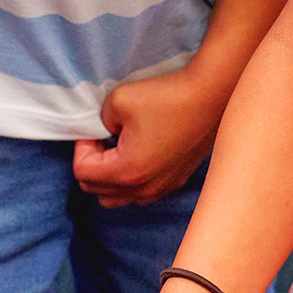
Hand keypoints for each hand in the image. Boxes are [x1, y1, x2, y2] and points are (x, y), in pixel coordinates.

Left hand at [72, 67, 220, 208]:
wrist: (211, 95)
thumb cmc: (167, 97)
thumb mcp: (117, 100)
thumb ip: (99, 120)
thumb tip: (103, 132)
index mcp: (126, 172)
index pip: (82, 172)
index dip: (81, 147)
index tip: (94, 130)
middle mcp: (142, 189)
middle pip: (95, 190)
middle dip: (91, 164)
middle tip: (102, 139)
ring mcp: (159, 189)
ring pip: (115, 198)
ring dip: (109, 177)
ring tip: (118, 149)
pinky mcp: (173, 183)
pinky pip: (138, 194)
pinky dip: (130, 180)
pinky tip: (137, 153)